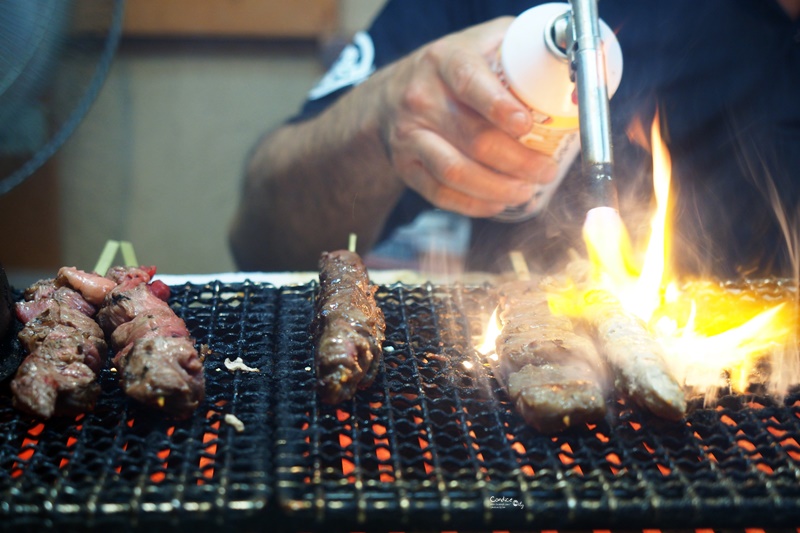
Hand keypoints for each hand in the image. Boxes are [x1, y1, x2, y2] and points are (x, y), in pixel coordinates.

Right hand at [376, 17, 558, 217]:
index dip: (500, 107)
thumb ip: (521, 50)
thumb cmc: (452, 69)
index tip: (526, 125)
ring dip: (498, 188)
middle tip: (546, 171)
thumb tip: (575, 74)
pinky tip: (498, 202)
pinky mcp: (406, 166)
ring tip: (527, 191)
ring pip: (455, 171)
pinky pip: (439, 193)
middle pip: (474, 138)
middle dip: (518, 162)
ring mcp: (410, 135)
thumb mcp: (483, 42)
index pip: (472, 83)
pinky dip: (473, 204)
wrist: (392, 94)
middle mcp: (423, 98)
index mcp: (446, 61)